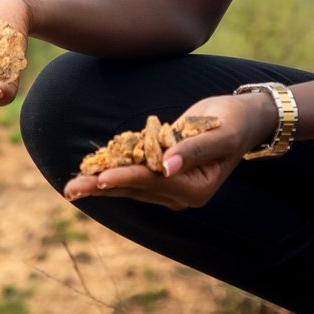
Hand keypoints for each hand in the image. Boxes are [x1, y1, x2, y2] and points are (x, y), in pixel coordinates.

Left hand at [60, 89, 278, 210]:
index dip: (127, 178)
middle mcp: (181, 194)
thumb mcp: (219, 133)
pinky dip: (112, 173)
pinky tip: (89, 174)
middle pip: (135, 189)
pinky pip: (134, 175)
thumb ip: (193, 150)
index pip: (154, 182)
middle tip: (70, 190)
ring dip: (100, 185)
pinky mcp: (163, 176)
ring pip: (130, 186)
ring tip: (71, 187)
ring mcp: (171, 187)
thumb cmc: (233, 121)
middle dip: (101, 188)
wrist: (243, 119)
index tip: (101, 178)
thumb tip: (168, 167)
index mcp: (196, 189)